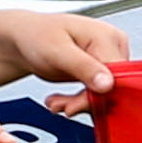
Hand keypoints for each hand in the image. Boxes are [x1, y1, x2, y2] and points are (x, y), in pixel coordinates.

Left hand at [0, 7, 126, 115]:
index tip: (76, 106)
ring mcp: (106, 60)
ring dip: (79, 104)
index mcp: (108, 37)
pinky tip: (62, 101)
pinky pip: (96, 94)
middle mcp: (112, 47)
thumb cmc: (36, 35)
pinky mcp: (98, 71)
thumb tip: (108, 84)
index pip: (117, 76)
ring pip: (104, 94)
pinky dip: (78, 102)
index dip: (99, 96)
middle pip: (112, 87)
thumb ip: (84, 67)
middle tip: (64, 106)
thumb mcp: (58, 51)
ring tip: (57, 103)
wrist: (24, 38)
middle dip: (86, 101)